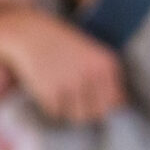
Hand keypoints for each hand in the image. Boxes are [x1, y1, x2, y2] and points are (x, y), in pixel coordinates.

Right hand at [0, 8, 122, 126]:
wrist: (30, 33)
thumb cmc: (63, 46)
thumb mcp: (91, 54)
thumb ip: (106, 79)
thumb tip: (119, 107)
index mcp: (106, 64)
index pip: (115, 102)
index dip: (104, 106)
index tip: (92, 100)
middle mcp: (92, 74)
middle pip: (97, 113)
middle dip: (86, 111)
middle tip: (73, 98)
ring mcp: (71, 83)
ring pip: (76, 116)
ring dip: (68, 110)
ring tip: (60, 92)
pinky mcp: (51, 91)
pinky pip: (56, 112)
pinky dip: (51, 106)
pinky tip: (47, 88)